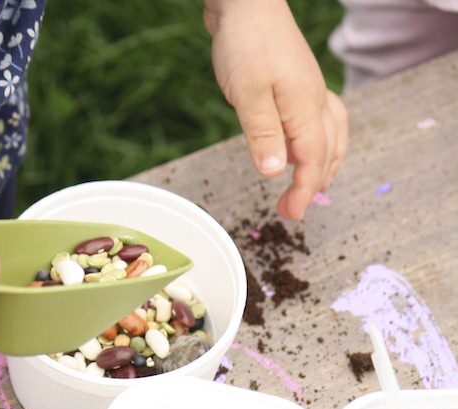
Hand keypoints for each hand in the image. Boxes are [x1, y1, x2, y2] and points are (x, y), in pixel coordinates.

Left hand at [204, 0, 347, 219]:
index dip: (302, 192)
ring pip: (332, 136)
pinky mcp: (300, 85)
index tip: (289, 214)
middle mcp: (315, 101)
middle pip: (328, 153)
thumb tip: (275, 172)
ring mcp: (311, 92)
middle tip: (289, 209)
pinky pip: (322, 121)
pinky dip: (320, 142)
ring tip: (312, 186)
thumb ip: (263, 134)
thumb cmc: (246, 42)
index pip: (313, 160)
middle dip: (313, 185)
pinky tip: (305, 147)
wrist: (247, 0)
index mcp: (306, 107)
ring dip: (325, 165)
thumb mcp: (249, 94)